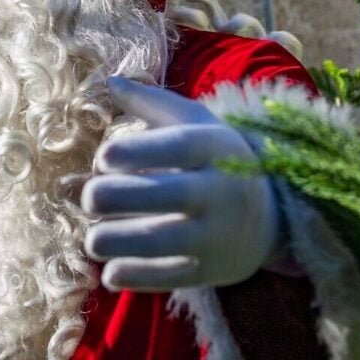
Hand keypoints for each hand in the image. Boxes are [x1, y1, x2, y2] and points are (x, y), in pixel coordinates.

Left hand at [80, 78, 280, 290]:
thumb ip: (152, 104)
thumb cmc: (215, 161)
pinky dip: (134, 277)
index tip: (103, 157)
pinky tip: (110, 271)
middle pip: (169, 194)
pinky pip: (169, 278)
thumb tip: (110, 81)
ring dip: (117, 241)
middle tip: (89, 198)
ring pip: (164, 241)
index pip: (178, 146)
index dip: (137, 151)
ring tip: (93, 238)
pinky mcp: (210, 271)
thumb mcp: (196, 125)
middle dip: (118, 197)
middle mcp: (221, 192)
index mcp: (215, 149)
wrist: (271, 218)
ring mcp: (218, 235)